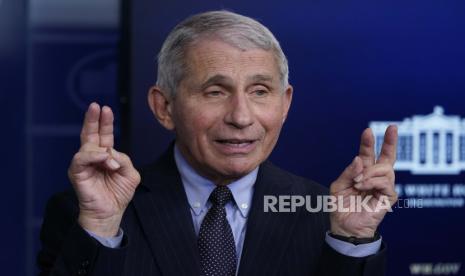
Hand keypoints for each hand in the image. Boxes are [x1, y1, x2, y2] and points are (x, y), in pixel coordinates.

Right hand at [68, 103, 140, 236]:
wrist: (110, 212)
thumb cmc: (119, 194)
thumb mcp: (130, 174)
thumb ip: (124, 159)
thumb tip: (110, 153)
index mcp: (106, 155)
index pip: (104, 135)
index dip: (105, 122)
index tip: (106, 109)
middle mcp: (93, 157)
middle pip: (91, 133)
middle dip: (93, 119)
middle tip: (96, 106)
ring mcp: (84, 164)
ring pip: (88, 146)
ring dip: (103, 152)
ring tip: (112, 165)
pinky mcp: (76, 172)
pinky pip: (82, 158)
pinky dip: (94, 157)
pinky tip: (104, 160)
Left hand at [329, 125, 397, 237]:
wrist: (344, 226)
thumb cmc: (341, 207)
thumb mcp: (338, 185)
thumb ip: (349, 171)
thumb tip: (360, 159)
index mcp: (363, 172)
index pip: (368, 154)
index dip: (368, 143)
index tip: (367, 130)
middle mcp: (375, 177)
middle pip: (387, 157)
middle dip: (390, 142)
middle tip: (393, 128)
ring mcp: (383, 187)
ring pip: (384, 169)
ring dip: (369, 173)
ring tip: (358, 182)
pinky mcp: (388, 197)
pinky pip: (386, 183)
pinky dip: (372, 182)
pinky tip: (363, 187)